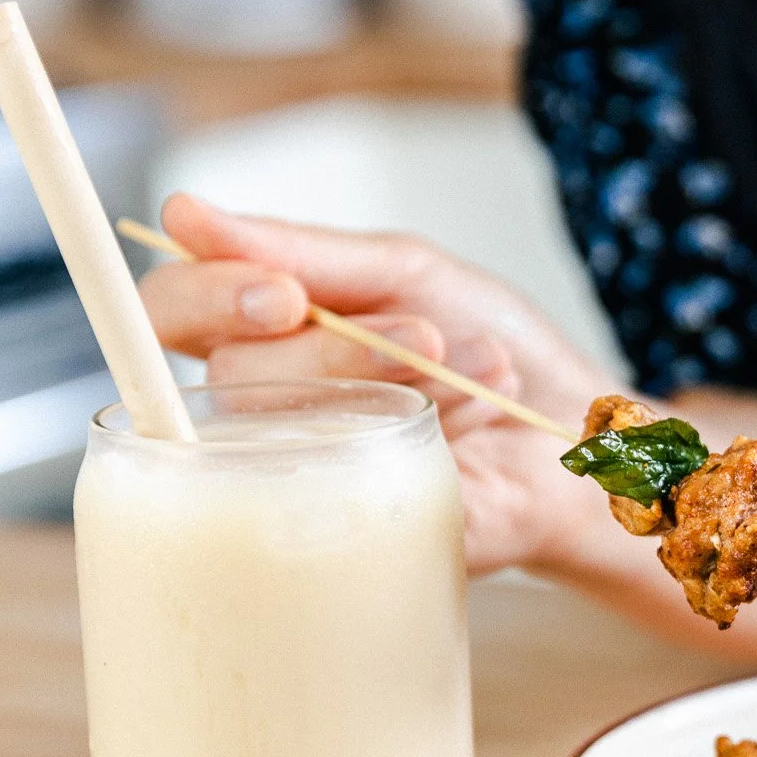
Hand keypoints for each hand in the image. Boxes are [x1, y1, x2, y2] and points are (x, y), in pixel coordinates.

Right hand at [138, 193, 614, 572]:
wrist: (584, 435)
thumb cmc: (495, 354)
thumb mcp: (408, 273)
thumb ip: (303, 251)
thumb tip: (182, 216)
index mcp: (264, 342)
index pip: (172, 314)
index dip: (206, 299)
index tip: (282, 295)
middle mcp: (268, 416)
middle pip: (230, 376)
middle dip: (337, 347)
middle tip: (425, 334)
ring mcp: (308, 483)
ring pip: (289, 432)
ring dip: (402, 379)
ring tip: (480, 369)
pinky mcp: (360, 541)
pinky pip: (353, 495)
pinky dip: (433, 437)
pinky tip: (480, 424)